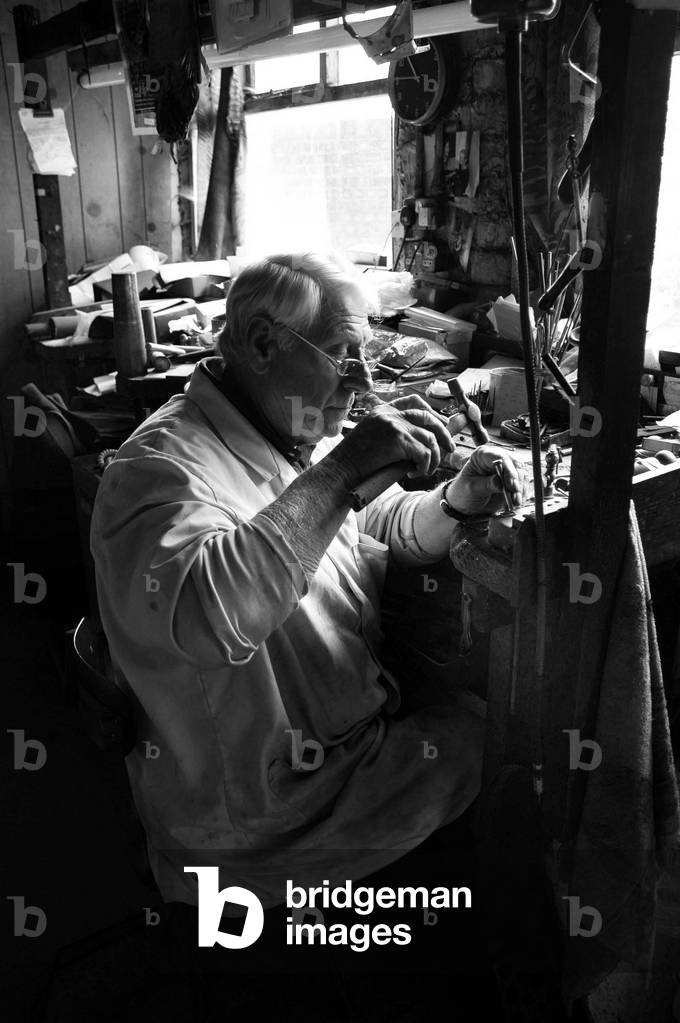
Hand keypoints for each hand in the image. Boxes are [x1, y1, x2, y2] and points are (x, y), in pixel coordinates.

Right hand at [326, 394, 454, 485]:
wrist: (341, 469)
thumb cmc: (354, 460)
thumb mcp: (371, 436)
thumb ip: (392, 433)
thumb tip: (422, 442)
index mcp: (383, 410)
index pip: (414, 402)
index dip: (431, 413)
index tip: (440, 425)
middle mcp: (390, 414)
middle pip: (428, 417)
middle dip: (444, 434)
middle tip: (450, 449)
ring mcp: (394, 425)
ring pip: (429, 438)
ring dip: (434, 458)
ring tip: (426, 470)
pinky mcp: (398, 441)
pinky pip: (424, 453)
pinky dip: (424, 467)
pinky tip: (414, 474)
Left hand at [445, 445, 526, 516]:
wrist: (465, 503)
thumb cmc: (463, 492)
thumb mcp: (472, 489)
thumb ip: (486, 485)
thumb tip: (501, 483)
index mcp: (483, 455)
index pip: (500, 458)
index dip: (509, 470)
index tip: (512, 485)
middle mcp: (497, 458)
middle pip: (515, 465)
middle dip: (517, 482)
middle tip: (516, 496)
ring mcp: (506, 468)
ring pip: (522, 474)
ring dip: (521, 489)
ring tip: (515, 503)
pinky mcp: (512, 479)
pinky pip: (523, 484)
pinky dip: (522, 494)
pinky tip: (517, 502)